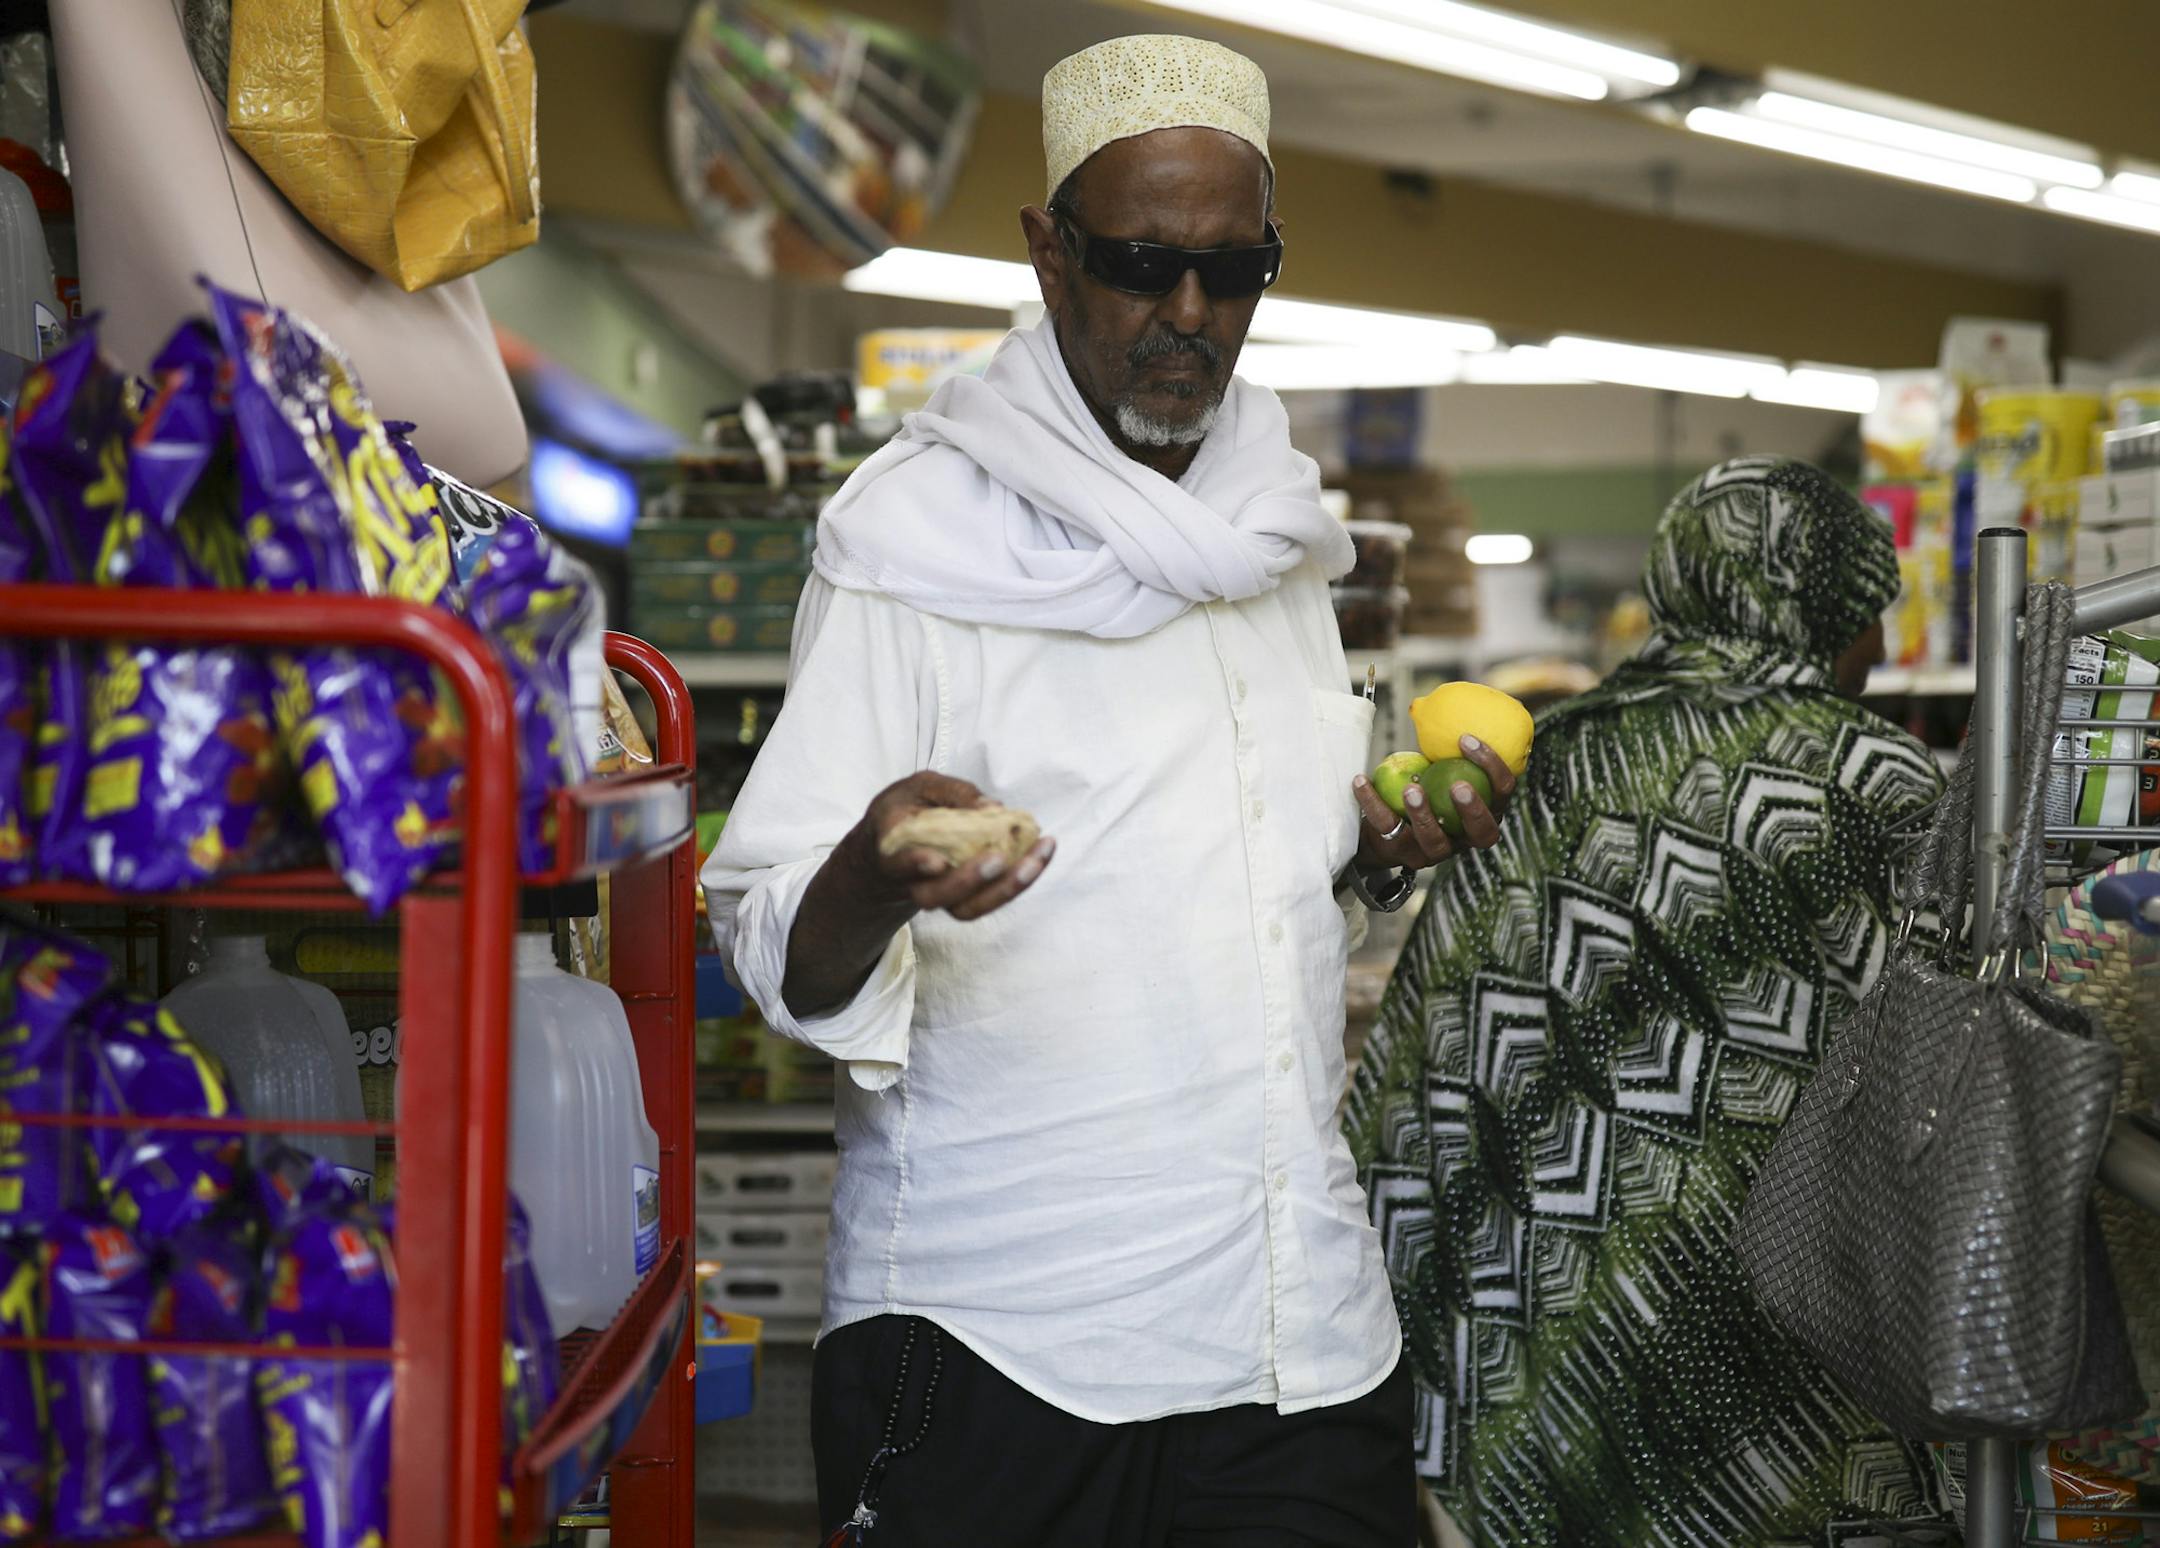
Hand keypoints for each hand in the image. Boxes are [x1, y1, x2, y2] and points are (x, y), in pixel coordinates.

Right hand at [861, 772, 1056, 922]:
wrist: (892, 846)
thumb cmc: (907, 809)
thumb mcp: (920, 787)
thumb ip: (952, 793)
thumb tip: (994, 807)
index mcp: (891, 851)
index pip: (898, 864)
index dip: (915, 865)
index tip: (937, 862)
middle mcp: (912, 883)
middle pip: (936, 897)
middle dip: (970, 881)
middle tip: (999, 858)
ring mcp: (940, 896)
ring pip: (968, 908)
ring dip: (1008, 887)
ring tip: (1039, 856)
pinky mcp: (965, 898)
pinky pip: (990, 899)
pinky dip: (1019, 879)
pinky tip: (1042, 853)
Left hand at [1349, 734, 1516, 871]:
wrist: (1383, 828)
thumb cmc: (1423, 788)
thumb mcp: (1439, 769)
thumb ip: (1447, 751)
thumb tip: (1437, 704)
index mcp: (1485, 811)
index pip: (1502, 792)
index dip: (1492, 767)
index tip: (1466, 739)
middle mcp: (1465, 837)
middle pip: (1482, 832)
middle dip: (1473, 809)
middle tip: (1458, 785)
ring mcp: (1435, 851)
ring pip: (1435, 841)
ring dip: (1424, 814)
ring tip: (1410, 788)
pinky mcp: (1402, 854)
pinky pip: (1388, 829)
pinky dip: (1373, 802)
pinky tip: (1361, 780)